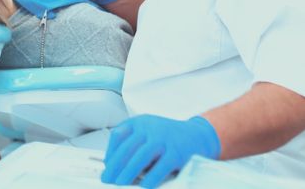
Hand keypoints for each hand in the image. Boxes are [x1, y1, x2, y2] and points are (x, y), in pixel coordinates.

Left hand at [102, 115, 220, 187]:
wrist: (198, 134)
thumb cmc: (168, 136)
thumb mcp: (147, 132)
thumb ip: (132, 144)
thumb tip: (113, 164)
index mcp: (140, 122)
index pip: (118, 135)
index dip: (110, 152)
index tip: (106, 166)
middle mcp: (150, 128)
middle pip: (127, 147)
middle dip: (114, 166)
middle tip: (107, 178)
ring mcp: (164, 139)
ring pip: (141, 157)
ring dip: (127, 173)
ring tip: (120, 184)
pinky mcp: (176, 152)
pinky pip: (160, 167)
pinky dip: (150, 179)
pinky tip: (143, 187)